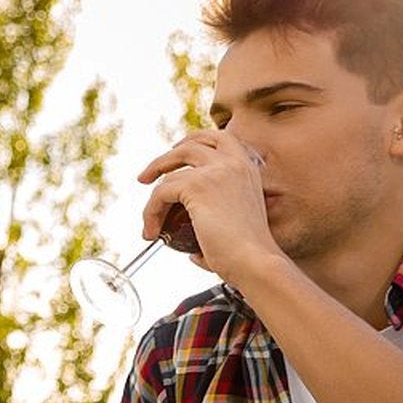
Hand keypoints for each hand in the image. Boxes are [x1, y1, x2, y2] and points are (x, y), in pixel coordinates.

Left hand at [136, 130, 271, 279]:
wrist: (255, 263)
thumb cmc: (248, 257)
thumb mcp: (236, 228)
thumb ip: (217, 227)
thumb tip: (195, 252)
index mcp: (247, 168)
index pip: (219, 138)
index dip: (194, 141)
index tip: (176, 152)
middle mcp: (234, 163)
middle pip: (191, 145)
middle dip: (165, 157)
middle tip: (147, 175)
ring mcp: (215, 171)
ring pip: (170, 171)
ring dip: (153, 195)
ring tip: (148, 219)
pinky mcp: (196, 186)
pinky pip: (161, 193)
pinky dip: (150, 212)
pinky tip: (152, 231)